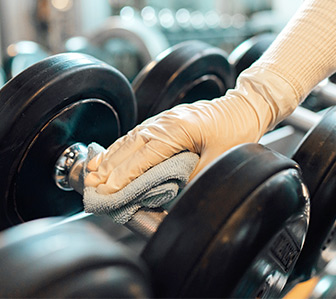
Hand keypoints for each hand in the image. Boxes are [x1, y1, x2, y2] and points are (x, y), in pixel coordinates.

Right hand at [85, 67, 297, 193]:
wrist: (244, 107)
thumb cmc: (237, 129)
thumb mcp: (220, 159)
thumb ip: (193, 176)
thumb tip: (170, 191)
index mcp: (178, 129)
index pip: (144, 156)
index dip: (124, 175)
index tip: (108, 189)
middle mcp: (165, 122)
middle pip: (130, 147)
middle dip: (109, 167)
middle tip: (91, 186)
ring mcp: (163, 120)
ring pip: (130, 139)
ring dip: (110, 158)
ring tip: (93, 173)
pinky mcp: (164, 122)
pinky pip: (137, 135)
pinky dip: (121, 147)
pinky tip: (111, 156)